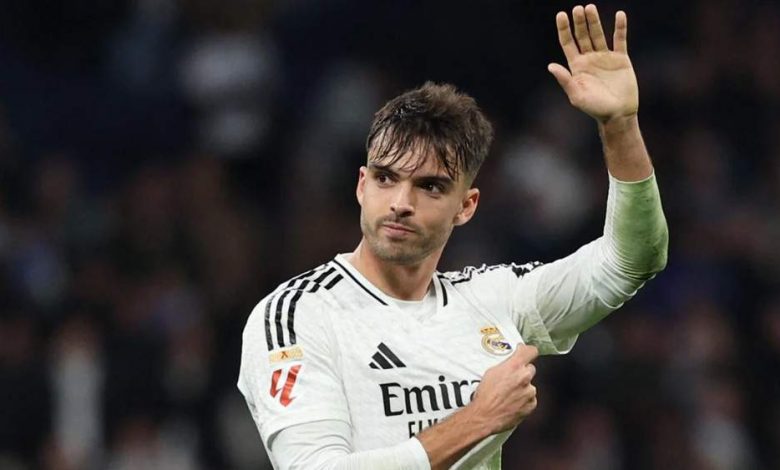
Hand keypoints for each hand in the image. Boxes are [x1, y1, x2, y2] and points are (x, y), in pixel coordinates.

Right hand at [469, 345, 538, 433]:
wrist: (485, 416)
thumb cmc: (485, 396)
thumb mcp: (491, 372)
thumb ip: (505, 365)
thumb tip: (510, 363)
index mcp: (514, 366)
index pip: (530, 351)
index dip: (528, 351)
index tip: (525, 352)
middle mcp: (524, 377)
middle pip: (530, 369)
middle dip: (522, 373)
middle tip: (511, 379)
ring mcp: (529, 392)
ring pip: (530, 386)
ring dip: (522, 388)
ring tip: (508, 395)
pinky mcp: (531, 404)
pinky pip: (530, 399)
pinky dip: (523, 400)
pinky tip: (512, 402)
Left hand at [548, 4, 637, 122]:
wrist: (618, 114)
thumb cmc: (595, 108)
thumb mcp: (576, 96)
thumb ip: (565, 80)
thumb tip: (550, 66)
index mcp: (576, 66)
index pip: (568, 43)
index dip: (564, 29)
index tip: (561, 15)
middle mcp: (589, 59)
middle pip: (582, 36)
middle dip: (579, 22)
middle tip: (577, 9)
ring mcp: (605, 57)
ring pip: (598, 34)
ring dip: (594, 21)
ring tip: (590, 8)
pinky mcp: (621, 59)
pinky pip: (620, 39)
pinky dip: (620, 27)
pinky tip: (620, 15)